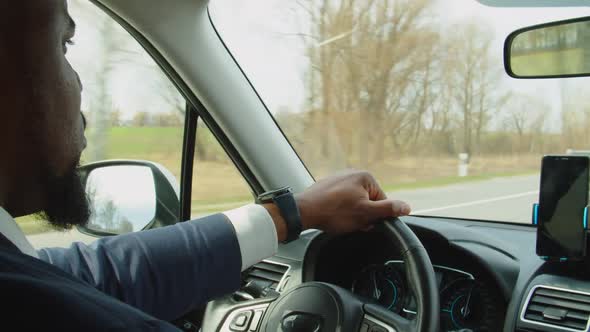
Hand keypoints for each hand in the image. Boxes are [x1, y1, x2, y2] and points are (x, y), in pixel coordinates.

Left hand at [263, 170, 410, 240]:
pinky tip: (332, 215)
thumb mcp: (366, 214)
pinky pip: (341, 200)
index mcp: (365, 176)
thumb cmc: (334, 212)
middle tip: (350, 221)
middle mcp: (353, 173)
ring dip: (351, 214)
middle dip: (362, 214)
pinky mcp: (328, 186)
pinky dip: (339, 209)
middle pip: (368, 201)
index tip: (365, 222)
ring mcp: (339, 178)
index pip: (381, 201)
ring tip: (339, 218)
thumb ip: (388, 210)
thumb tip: (407, 207)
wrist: (304, 211)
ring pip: (354, 202)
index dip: (375, 216)